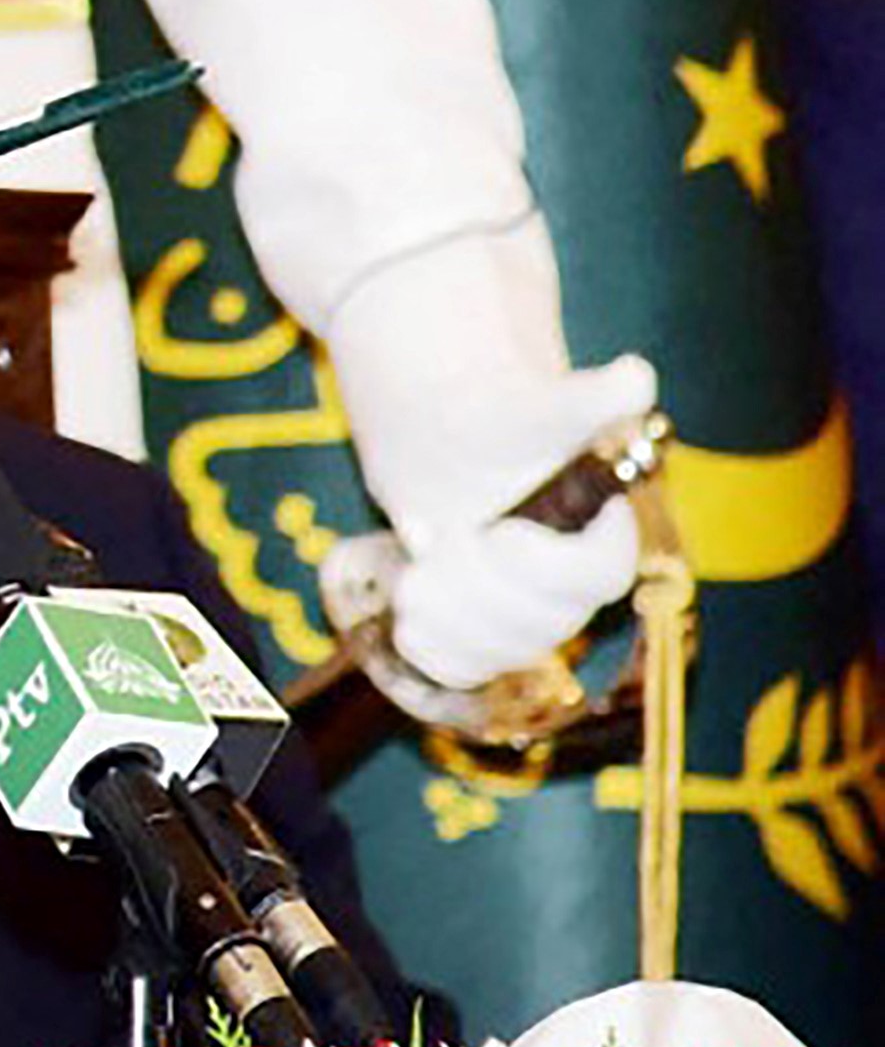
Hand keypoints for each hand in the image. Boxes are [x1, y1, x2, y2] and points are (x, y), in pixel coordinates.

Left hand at [330, 348, 665, 691]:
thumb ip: (588, 400)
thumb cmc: (501, 422)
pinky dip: (432, 648)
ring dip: (448, 618)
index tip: (499, 531)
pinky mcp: (482, 633)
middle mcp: (573, 588)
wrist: (449, 443)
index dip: (546, 566)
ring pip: (500, 653)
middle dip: (480, 588)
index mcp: (602, 535)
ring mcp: (529, 618)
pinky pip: (465, 669)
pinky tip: (409, 615)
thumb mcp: (536, 407)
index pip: (599, 578)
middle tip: (442, 543)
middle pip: (543, 625)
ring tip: (416, 575)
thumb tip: (637, 377)